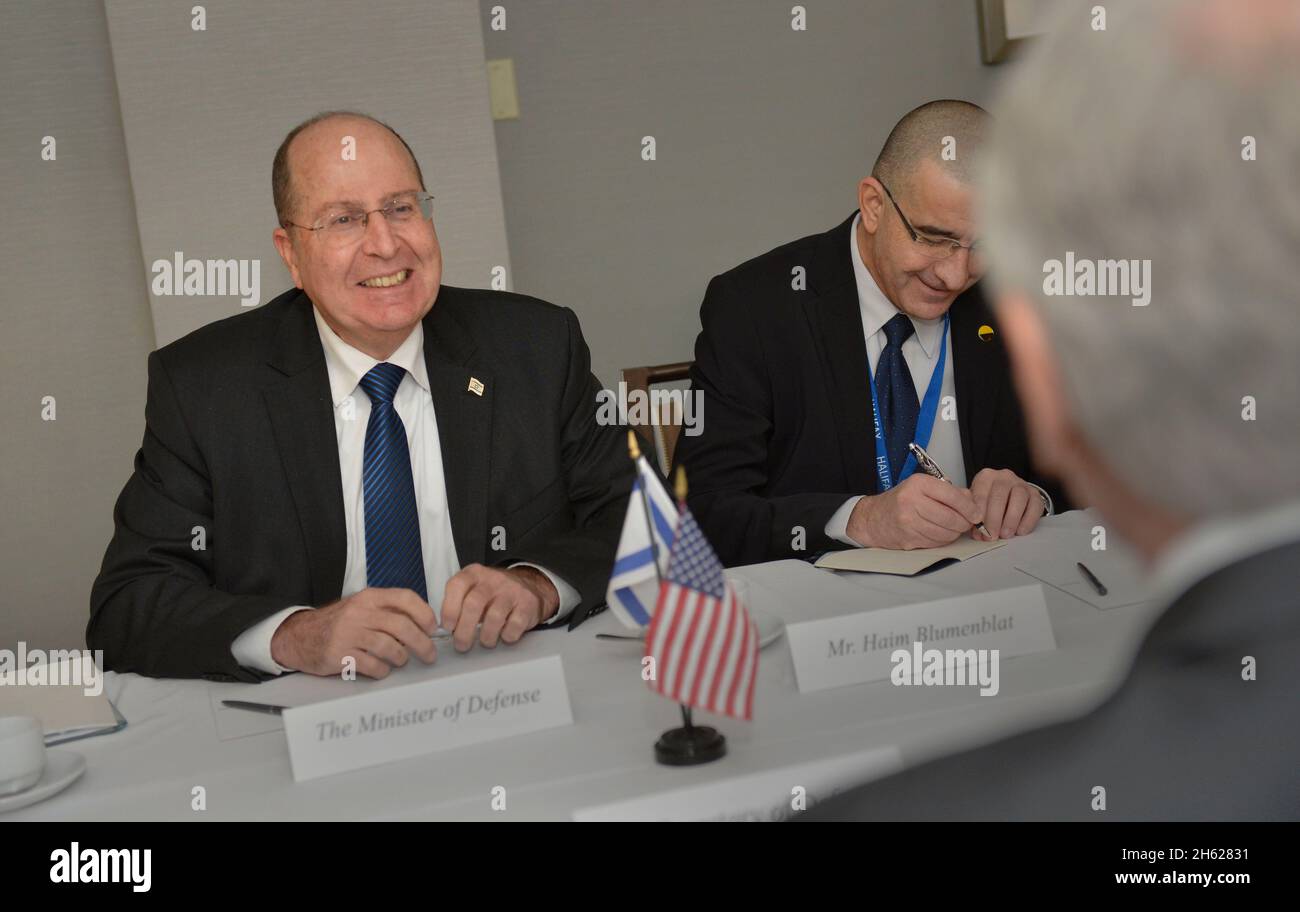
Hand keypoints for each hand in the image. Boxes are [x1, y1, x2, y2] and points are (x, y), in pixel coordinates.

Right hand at [271, 587, 438, 678]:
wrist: (300, 636)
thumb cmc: (338, 623)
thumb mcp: (362, 607)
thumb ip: (388, 611)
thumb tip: (422, 625)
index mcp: (369, 597)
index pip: (405, 598)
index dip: (424, 613)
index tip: (432, 627)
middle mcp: (360, 613)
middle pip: (402, 627)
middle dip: (422, 643)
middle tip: (429, 654)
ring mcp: (349, 634)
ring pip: (390, 648)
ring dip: (401, 658)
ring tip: (401, 660)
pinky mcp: (340, 655)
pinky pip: (373, 666)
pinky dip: (382, 671)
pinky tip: (381, 669)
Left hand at [439, 564, 558, 652]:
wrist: (530, 585)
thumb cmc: (494, 594)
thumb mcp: (474, 589)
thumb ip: (458, 603)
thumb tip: (444, 629)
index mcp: (474, 574)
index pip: (457, 586)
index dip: (449, 608)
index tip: (448, 627)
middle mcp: (493, 579)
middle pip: (474, 604)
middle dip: (464, 630)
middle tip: (462, 645)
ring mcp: (512, 590)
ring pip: (494, 616)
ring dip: (486, 636)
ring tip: (485, 642)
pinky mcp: (528, 603)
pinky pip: (514, 624)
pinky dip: (507, 636)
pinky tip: (504, 636)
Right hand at [846, 473, 983, 549]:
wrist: (872, 518)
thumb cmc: (900, 501)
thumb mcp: (922, 487)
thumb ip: (949, 492)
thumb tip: (973, 502)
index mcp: (918, 484)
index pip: (952, 496)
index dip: (969, 508)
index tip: (976, 514)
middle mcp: (911, 501)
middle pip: (951, 518)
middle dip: (964, 523)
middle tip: (967, 523)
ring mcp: (908, 522)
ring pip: (945, 533)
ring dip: (954, 533)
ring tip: (952, 528)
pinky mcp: (908, 539)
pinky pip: (935, 542)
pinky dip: (942, 540)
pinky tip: (939, 534)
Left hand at [969, 468, 1045, 539]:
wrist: (1009, 497)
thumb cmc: (989, 502)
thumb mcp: (977, 506)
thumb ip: (975, 517)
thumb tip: (978, 533)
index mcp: (986, 477)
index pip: (981, 491)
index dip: (979, 510)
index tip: (978, 525)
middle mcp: (1004, 477)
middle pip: (999, 495)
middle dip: (994, 518)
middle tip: (991, 535)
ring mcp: (1021, 484)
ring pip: (1019, 498)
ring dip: (1011, 519)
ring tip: (1005, 534)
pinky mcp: (1035, 494)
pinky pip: (1034, 506)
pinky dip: (1028, 521)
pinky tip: (1020, 531)